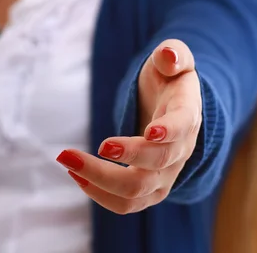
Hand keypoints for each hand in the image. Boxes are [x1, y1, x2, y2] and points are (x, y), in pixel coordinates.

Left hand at [56, 39, 201, 213]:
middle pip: (155, 163)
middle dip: (122, 156)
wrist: (173, 104)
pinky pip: (128, 203)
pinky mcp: (150, 187)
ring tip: (68, 163)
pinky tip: (77, 175)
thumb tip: (168, 56)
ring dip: (100, 181)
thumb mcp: (174, 57)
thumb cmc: (169, 77)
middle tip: (88, 146)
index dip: (169, 131)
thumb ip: (173, 53)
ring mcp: (166, 173)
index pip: (183, 126)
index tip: (148, 131)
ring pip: (137, 191)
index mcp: (187, 113)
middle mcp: (181, 150)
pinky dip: (101, 194)